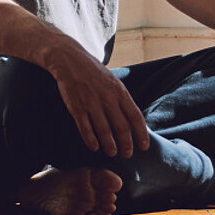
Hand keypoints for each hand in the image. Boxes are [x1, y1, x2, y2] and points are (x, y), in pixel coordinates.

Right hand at [45, 42, 149, 157]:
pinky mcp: (76, 107)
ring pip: (104, 130)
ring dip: (109, 145)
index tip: (143, 146)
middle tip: (127, 154)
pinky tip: (94, 147)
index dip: (141, 134)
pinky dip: (90, 140)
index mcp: (120, 92)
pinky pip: (85, 128)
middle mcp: (108, 99)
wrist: (70, 60)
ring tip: (112, 153)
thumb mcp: (114, 82)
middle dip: (126, 144)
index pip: (135, 117)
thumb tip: (132, 119)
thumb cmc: (94, 72)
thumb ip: (122, 99)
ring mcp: (91, 103)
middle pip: (121, 127)